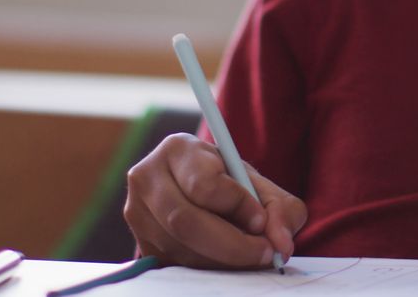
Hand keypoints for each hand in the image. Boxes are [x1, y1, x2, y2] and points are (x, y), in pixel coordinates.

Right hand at [124, 133, 307, 268]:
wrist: (197, 191)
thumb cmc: (229, 183)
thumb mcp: (258, 184)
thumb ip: (280, 208)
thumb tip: (281, 243)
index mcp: (177, 149)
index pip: (204, 184)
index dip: (237, 206)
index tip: (262, 220)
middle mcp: (147, 177)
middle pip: (185, 221)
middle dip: (232, 245)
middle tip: (264, 252)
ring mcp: (137, 212)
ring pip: (179, 247)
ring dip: (221, 260)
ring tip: (249, 255)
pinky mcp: (140, 241)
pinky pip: (174, 263)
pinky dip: (206, 267)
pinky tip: (225, 260)